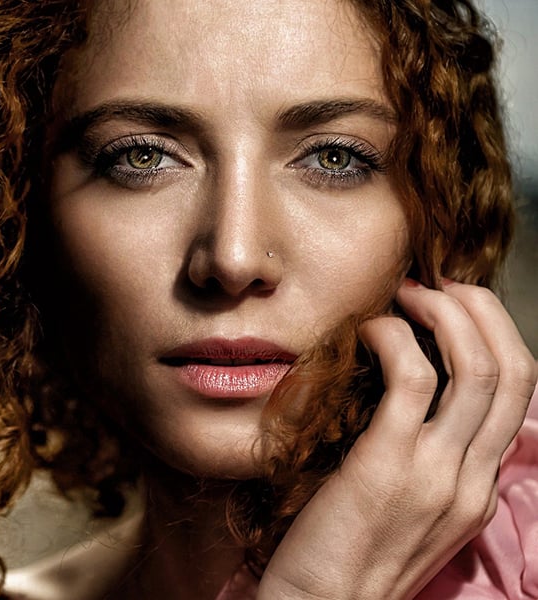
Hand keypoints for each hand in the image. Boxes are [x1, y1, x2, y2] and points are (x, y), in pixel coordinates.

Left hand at [257, 279, 536, 599]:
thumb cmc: (347, 555)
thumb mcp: (407, 512)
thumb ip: (423, 463)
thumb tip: (406, 399)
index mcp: (477, 489)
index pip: (518, 396)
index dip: (494, 337)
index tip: (454, 310)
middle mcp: (471, 480)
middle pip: (516, 371)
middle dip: (483, 311)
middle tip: (438, 286)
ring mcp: (436, 473)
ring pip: (479, 367)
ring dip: (445, 313)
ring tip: (406, 296)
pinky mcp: (388, 465)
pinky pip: (413, 376)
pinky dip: (395, 337)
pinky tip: (367, 331)